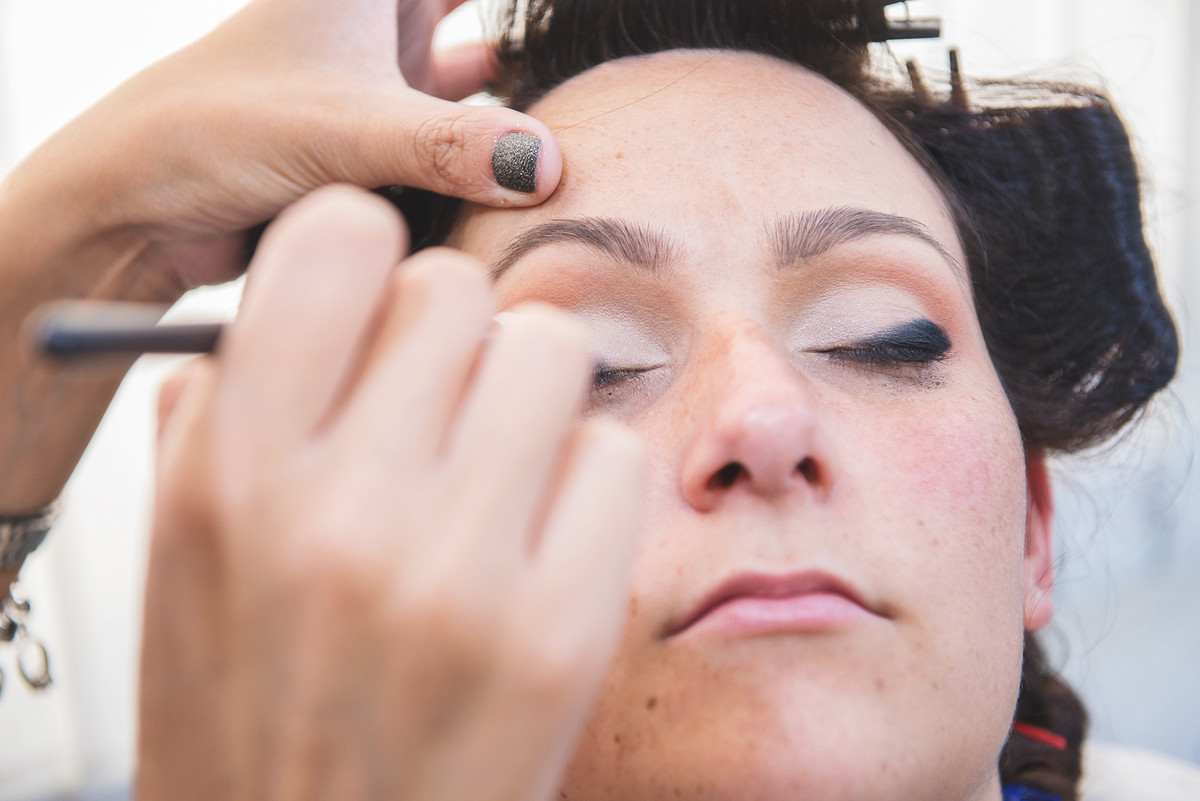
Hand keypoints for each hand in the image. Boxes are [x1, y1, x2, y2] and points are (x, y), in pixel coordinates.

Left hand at [5, 0, 560, 293]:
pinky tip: (527, 182)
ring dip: (516, 108)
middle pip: (481, 21)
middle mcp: (380, 27)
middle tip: (596, 72)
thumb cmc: (218, 129)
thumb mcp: (346, 125)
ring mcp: (384, 89)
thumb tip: (547, 165)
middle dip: (533, 45)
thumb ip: (449, 145)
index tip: (591, 24)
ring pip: (478, 86)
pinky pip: (459, 146)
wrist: (144, 208)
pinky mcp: (382, 149)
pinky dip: (489, 161)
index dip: (536, 7)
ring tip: (576, 132)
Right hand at [137, 186, 641, 800]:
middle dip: (452, 338)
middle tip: (439, 409)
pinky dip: (583, 481)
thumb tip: (284, 306)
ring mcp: (460, 572)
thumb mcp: (184, 564)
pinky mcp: (560, 629)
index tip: (379, 306)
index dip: (368, 259)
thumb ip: (219, 419)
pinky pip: (613, 456)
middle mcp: (343, 512)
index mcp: (233, 474)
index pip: (339, 239)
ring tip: (491, 474)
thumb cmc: (253, 721)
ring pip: (551, 353)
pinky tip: (539, 539)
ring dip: (526, 397)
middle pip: (460, 289)